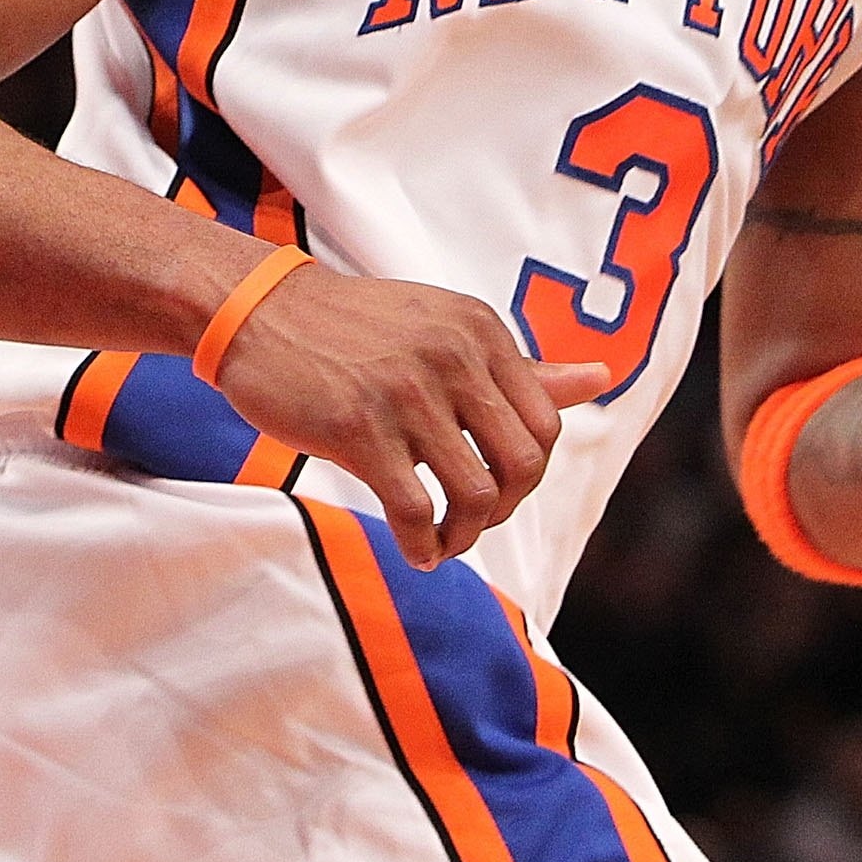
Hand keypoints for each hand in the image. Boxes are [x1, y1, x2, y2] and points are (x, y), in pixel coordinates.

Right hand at [211, 267, 609, 568]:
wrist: (260, 311)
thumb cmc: (355, 330)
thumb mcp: (445, 331)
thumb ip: (520, 368)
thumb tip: (602, 378)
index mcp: (481, 331)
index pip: (546, 424)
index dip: (528, 474)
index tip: (497, 490)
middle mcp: (454, 356)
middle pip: (524, 464)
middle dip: (505, 509)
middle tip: (471, 522)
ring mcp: (407, 392)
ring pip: (476, 494)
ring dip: (466, 536)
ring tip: (443, 543)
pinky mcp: (359, 428)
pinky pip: (416, 510)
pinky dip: (424, 546)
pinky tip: (415, 550)